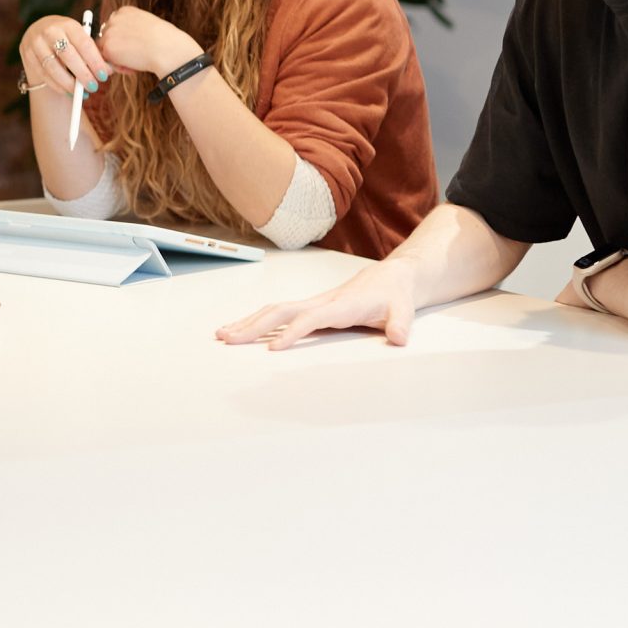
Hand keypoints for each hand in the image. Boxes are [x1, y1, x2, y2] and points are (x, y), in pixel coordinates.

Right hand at [19, 15, 107, 97]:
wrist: (39, 30)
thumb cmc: (68, 38)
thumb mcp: (79, 37)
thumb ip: (93, 52)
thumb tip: (109, 71)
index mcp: (68, 24)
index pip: (84, 43)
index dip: (95, 61)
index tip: (104, 75)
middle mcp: (50, 31)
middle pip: (68, 56)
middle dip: (83, 74)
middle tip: (94, 87)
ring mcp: (36, 42)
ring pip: (53, 68)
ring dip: (69, 84)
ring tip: (81, 93)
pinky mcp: (27, 54)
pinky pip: (43, 75)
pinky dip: (57, 86)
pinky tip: (68, 92)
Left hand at [98, 6, 200, 76]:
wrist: (167, 48)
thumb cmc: (165, 41)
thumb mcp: (148, 26)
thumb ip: (133, 29)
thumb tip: (126, 42)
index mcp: (126, 11)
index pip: (114, 26)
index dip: (122, 40)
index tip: (133, 47)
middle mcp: (115, 18)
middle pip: (107, 37)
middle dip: (118, 49)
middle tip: (134, 58)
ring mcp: (109, 32)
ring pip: (105, 49)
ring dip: (118, 59)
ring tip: (136, 62)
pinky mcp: (108, 46)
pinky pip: (107, 61)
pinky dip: (118, 67)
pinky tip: (132, 67)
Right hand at [215, 260, 419, 349]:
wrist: (391, 278)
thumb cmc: (394, 295)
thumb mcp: (405, 310)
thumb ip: (402, 324)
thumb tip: (400, 338)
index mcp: (341, 305)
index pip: (311, 319)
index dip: (293, 333)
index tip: (273, 349)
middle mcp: (321, 302)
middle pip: (281, 311)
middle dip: (254, 326)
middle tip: (229, 339)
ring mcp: (313, 303)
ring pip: (274, 310)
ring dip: (249, 322)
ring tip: (223, 334)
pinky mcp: (310, 307)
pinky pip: (278, 313)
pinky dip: (257, 320)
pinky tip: (241, 329)